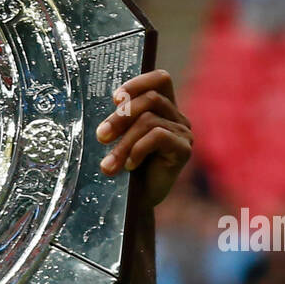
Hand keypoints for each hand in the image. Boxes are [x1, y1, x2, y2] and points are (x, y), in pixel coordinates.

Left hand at [95, 69, 192, 207]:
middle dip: (120, 117)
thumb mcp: (119, 139)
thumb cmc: (125, 170)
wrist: (136, 204)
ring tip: (108, 165)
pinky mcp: (183, 150)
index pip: (161, 79)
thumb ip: (121, 119)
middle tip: (101, 137)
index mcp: (163, 109)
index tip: (114, 99)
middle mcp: (177, 117)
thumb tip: (113, 101)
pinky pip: (158, 136)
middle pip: (151, 99)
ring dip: (123, 142)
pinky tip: (130, 166)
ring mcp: (183, 133)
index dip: (138, 82)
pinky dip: (138, 149)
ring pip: (149, 120)